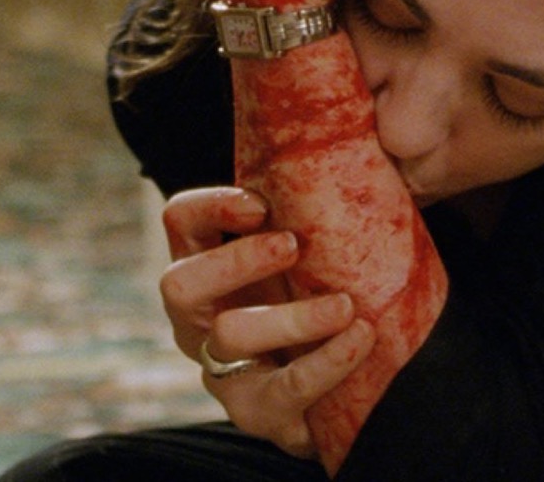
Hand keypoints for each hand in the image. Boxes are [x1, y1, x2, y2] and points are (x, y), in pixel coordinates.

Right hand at [159, 187, 376, 458]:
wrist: (347, 390)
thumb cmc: (327, 295)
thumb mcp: (316, 250)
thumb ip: (317, 205)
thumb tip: (363, 129)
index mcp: (209, 264)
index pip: (181, 222)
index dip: (210, 206)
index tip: (259, 202)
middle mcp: (201, 316)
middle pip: (179, 283)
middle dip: (235, 261)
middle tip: (292, 245)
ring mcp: (222, 368)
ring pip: (230, 336)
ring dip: (292, 316)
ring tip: (346, 306)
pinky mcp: (256, 413)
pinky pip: (281, 391)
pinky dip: (325, 362)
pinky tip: (361, 339)